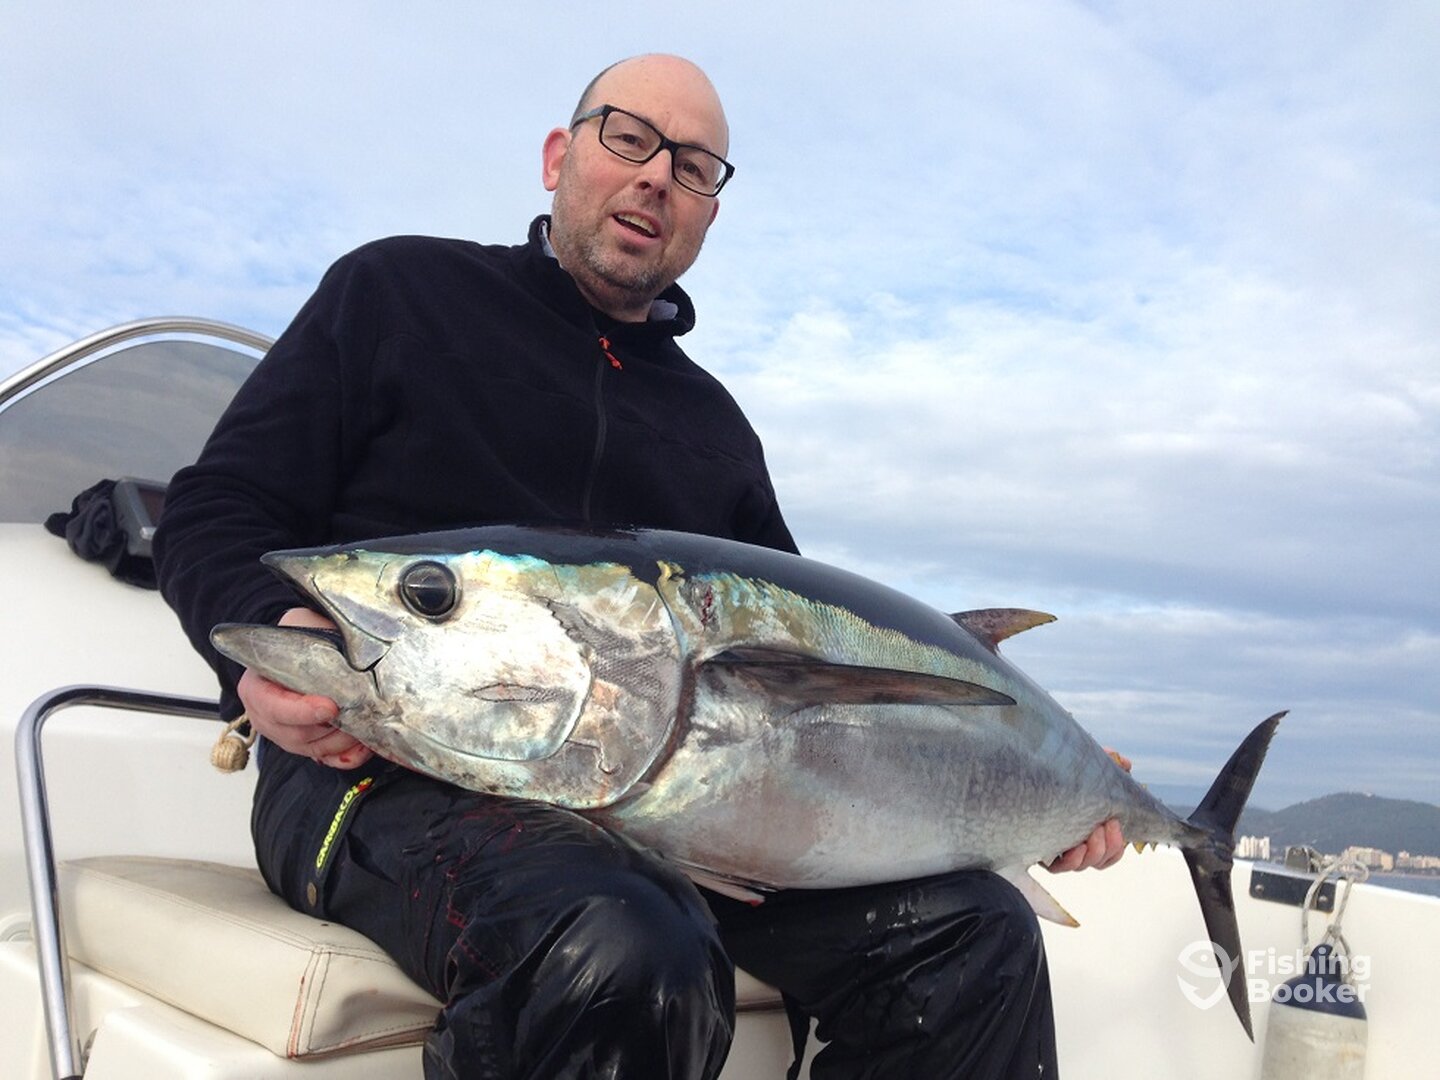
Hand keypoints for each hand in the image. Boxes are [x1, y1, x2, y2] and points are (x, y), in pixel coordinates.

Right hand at [236, 607, 374, 769]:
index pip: (273, 707)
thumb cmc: (299, 638)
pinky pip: (326, 759)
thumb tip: (348, 639)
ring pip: (314, 749)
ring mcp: (285, 734)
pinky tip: (365, 745)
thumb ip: (315, 629)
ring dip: (343, 741)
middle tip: (360, 716)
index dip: (302, 711)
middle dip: (331, 729)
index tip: (330, 707)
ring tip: (368, 725)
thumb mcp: (301, 623)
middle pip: (296, 735)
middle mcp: (265, 716)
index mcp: (256, 686)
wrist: (301, 652)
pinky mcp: (306, 745)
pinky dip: (348, 756)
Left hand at [1045, 749, 1131, 872]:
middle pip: (1099, 861)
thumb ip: (1107, 764)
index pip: (1110, 851)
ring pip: (1082, 865)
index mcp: (1088, 831)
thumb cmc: (1056, 775)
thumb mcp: (1082, 769)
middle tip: (1108, 825)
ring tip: (1094, 833)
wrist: (1023, 774)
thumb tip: (1126, 763)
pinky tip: (1076, 847)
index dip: (1118, 844)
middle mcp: (1073, 845)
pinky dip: (1071, 860)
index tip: (1116, 822)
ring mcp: (1056, 850)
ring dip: (1094, 852)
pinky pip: (1057, 868)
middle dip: (1110, 846)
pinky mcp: (1037, 852)